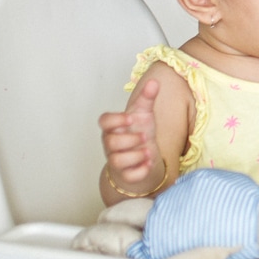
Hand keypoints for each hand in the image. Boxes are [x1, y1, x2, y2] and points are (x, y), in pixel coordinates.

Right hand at [98, 78, 163, 196]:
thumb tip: (154, 82)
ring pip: (116, 160)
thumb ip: (147, 98)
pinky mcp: (126, 174)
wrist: (144, 155)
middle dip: (129, 139)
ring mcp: (117, 160)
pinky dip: (140, 171)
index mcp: (114, 127)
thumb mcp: (144, 114)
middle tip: (145, 136)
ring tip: (149, 151)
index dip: (116, 119)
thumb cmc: (139, 132)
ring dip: (135, 156)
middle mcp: (111, 143)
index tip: (131, 118)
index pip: (104, 121)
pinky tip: (149, 164)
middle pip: (111, 142)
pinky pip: (128, 176)